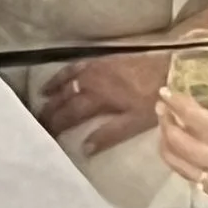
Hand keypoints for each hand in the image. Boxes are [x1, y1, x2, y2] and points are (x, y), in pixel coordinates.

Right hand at [38, 50, 166, 153]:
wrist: (170, 69)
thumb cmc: (154, 98)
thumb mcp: (134, 122)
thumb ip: (108, 134)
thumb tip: (84, 148)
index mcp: (98, 98)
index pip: (69, 113)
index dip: (56, 124)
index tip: (45, 134)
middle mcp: (91, 81)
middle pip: (64, 96)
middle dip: (50, 109)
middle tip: (37, 120)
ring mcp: (96, 67)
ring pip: (67, 78)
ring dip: (53, 89)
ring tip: (42, 97)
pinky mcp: (103, 59)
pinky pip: (77, 65)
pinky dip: (65, 72)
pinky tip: (63, 78)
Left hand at [156, 86, 207, 207]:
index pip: (194, 116)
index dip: (177, 103)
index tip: (165, 92)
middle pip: (179, 141)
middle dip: (166, 122)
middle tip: (161, 110)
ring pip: (178, 162)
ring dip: (166, 144)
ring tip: (164, 130)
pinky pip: (189, 177)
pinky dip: (180, 162)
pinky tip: (180, 152)